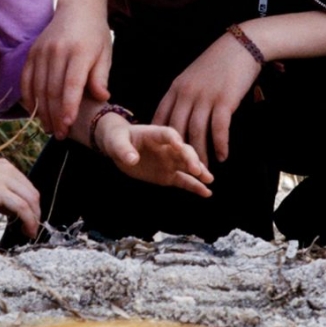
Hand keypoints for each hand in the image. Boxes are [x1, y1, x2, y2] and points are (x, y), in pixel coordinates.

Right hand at [0, 158, 40, 236]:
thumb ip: (0, 197)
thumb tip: (13, 212)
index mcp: (6, 167)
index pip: (27, 187)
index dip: (32, 205)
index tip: (30, 220)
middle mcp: (9, 170)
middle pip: (32, 193)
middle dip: (36, 213)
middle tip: (32, 230)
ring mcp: (5, 178)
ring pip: (30, 200)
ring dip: (34, 218)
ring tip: (30, 233)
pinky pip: (21, 206)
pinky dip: (28, 220)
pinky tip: (26, 230)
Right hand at [21, 2, 111, 138]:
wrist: (77, 8)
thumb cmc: (95, 34)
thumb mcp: (105, 53)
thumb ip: (101, 77)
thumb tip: (101, 98)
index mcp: (79, 52)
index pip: (72, 84)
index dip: (69, 106)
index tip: (68, 125)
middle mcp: (58, 51)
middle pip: (53, 90)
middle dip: (55, 115)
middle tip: (60, 134)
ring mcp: (42, 51)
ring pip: (38, 87)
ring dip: (42, 111)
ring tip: (49, 128)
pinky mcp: (32, 52)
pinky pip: (26, 78)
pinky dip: (28, 97)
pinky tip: (34, 111)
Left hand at [94, 115, 213, 196]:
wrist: (119, 147)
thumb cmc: (118, 139)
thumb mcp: (116, 142)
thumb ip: (124, 150)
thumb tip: (132, 159)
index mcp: (154, 134)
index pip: (167, 134)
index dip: (173, 138)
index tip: (179, 145)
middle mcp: (167, 147)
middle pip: (183, 150)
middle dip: (191, 158)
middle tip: (197, 169)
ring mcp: (170, 161)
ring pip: (187, 166)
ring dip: (199, 171)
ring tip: (209, 180)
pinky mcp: (169, 175)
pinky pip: (184, 180)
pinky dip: (195, 186)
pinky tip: (207, 192)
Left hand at [153, 34, 260, 166]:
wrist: (241, 46)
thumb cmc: (218, 62)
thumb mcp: (192, 75)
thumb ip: (184, 94)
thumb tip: (180, 116)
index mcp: (176, 87)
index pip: (160, 116)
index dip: (159, 137)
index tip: (160, 152)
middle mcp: (187, 93)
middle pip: (177, 130)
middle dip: (178, 152)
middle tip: (182, 168)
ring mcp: (205, 97)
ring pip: (196, 133)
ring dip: (200, 154)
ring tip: (203, 169)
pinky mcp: (224, 100)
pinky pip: (218, 129)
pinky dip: (220, 145)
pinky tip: (222, 156)